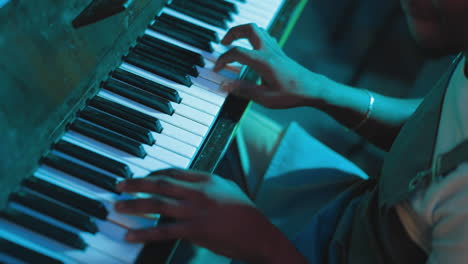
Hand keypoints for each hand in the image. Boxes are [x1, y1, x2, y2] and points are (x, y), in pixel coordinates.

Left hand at [114, 169, 290, 263]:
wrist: (259, 234)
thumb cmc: (246, 213)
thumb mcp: (228, 189)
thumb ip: (207, 184)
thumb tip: (188, 184)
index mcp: (207, 179)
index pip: (173, 171)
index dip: (152, 173)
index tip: (140, 178)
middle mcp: (198, 191)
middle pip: (160, 183)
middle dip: (136, 184)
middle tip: (119, 186)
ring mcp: (195, 210)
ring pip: (157, 204)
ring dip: (134, 205)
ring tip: (118, 207)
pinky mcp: (194, 230)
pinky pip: (163, 231)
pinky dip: (144, 233)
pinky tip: (130, 235)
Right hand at [214, 23, 327, 108]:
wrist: (313, 89)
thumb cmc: (292, 94)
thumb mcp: (265, 98)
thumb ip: (243, 90)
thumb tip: (225, 86)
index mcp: (263, 61)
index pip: (236, 52)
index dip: (223, 59)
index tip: (217, 69)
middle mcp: (268, 51)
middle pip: (248, 28)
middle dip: (232, 33)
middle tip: (223, 43)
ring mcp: (275, 49)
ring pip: (257, 29)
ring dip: (242, 32)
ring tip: (233, 42)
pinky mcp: (279, 52)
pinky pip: (264, 36)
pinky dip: (253, 37)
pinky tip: (251, 48)